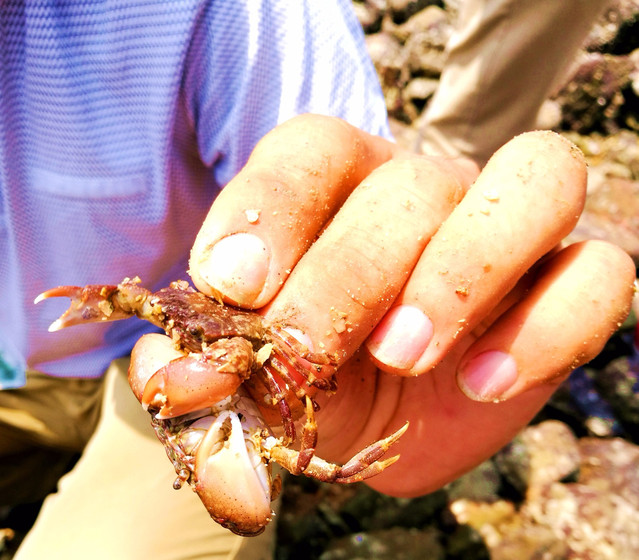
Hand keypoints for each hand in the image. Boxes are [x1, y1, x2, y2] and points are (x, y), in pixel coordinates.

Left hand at [187, 114, 634, 496]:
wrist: (380, 423)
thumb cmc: (315, 379)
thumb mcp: (260, 375)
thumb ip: (216, 364)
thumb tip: (176, 369)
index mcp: (345, 187)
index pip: (314, 148)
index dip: (269, 209)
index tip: (232, 288)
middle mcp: (432, 190)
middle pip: (412, 181)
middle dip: (352, 273)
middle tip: (307, 352)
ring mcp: (512, 230)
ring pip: (536, 180)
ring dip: (461, 272)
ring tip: (405, 356)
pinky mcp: (572, 285)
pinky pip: (601, 274)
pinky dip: (547, 328)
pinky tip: (480, 385)